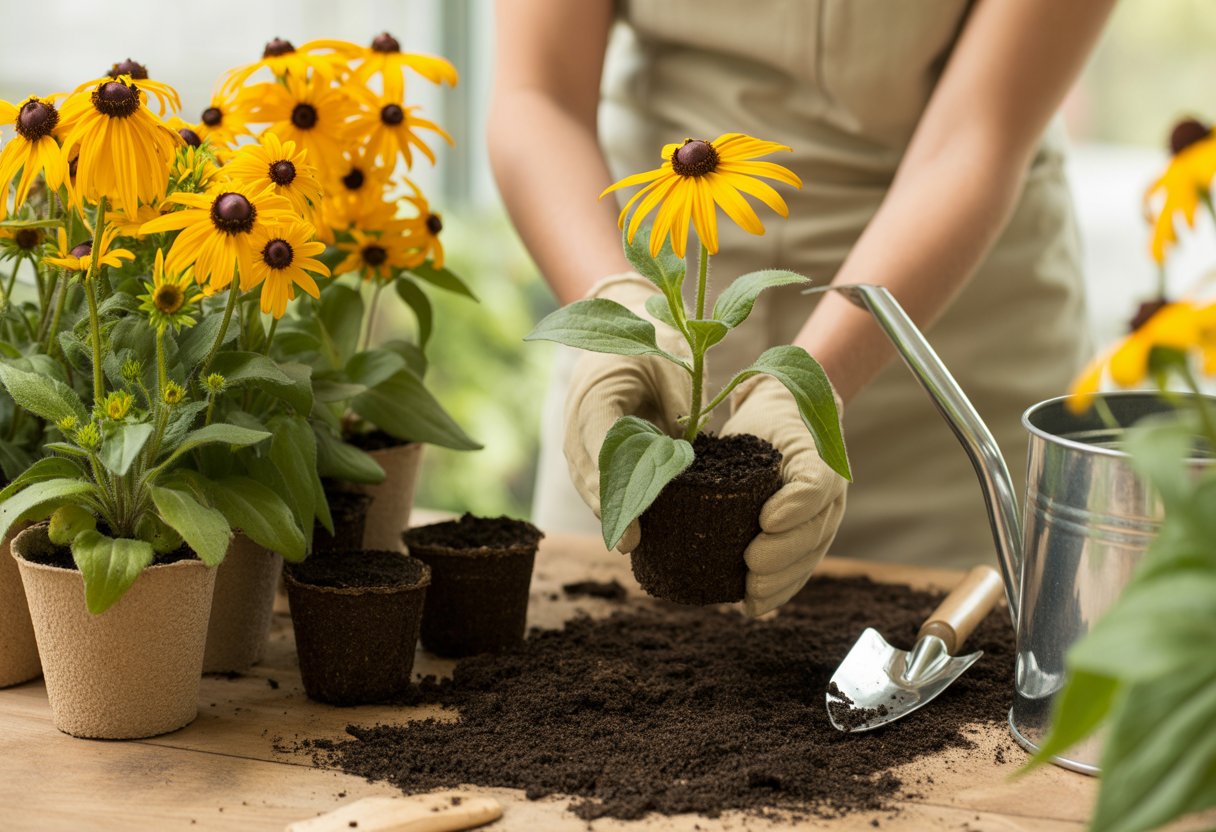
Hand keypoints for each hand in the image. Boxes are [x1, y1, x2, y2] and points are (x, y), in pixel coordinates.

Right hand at [563, 273, 694, 551]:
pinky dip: (608, 500)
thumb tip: (688, 452)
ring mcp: (576, 433)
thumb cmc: (651, 336)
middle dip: (607, 510)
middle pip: (587, 473)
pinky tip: (629, 526)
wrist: (621, 317)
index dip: (613, 489)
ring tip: (629, 543)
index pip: (600, 449)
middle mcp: (577, 418)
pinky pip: (594, 477)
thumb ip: (679, 406)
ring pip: (586, 480)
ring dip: (606, 510)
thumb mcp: (672, 363)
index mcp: (596, 394)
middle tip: (629, 543)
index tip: (629, 520)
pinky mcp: (586, 444)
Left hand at [722, 373, 847, 616]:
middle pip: (815, 531)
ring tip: (752, 595)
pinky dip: (780, 590)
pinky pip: (800, 568)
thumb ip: (739, 439)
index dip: (794, 508)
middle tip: (751, 565)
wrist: (787, 420)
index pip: (815, 485)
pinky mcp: (806, 537)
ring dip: (782, 581)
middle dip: (784, 555)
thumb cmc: (764, 421)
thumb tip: (672, 460)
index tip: (766, 521)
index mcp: (819, 459)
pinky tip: (754, 607)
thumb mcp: (757, 420)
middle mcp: (827, 494)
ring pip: (810, 556)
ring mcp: (822, 519)